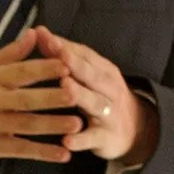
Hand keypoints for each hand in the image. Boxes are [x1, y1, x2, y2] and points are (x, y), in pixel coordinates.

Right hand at [0, 31, 82, 162]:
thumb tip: (34, 34)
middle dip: (51, 97)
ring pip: (25, 125)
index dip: (44, 69)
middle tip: (76, 94)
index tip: (67, 64)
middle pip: (25, 99)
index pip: (21, 71)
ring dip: (51, 126)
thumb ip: (9, 54)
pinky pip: (19, 150)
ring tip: (77, 125)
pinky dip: (41, 153)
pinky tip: (63, 154)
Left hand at [32, 26, 157, 163]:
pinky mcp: (106, 138)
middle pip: (92, 74)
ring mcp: (109, 114)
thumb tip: (39, 32)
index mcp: (103, 70)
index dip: (65, 45)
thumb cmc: (100, 95)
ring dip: (81, 94)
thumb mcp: (88, 75)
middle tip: (60, 54)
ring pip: (95, 103)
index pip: (84, 55)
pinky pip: (93, 138)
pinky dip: (80, 140)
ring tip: (65, 87)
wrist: (134, 130)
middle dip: (76, 64)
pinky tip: (66, 141)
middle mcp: (109, 89)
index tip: (46, 35)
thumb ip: (63, 55)